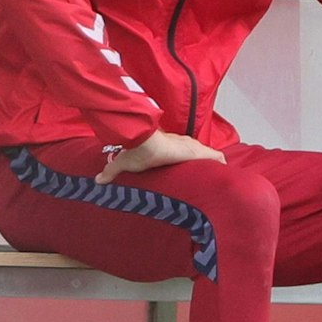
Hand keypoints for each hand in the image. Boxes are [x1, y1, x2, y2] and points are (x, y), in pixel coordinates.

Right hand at [96, 131, 224, 183]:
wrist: (145, 141)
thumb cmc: (137, 150)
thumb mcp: (125, 162)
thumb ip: (111, 171)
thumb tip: (97, 180)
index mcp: (172, 147)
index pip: (186, 152)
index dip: (191, 161)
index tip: (192, 170)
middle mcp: (185, 145)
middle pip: (201, 154)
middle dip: (205, 166)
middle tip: (206, 178)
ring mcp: (194, 148)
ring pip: (211, 157)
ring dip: (215, 166)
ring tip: (217, 180)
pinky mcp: (199, 152)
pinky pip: (217, 158)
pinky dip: (221, 165)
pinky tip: (224, 173)